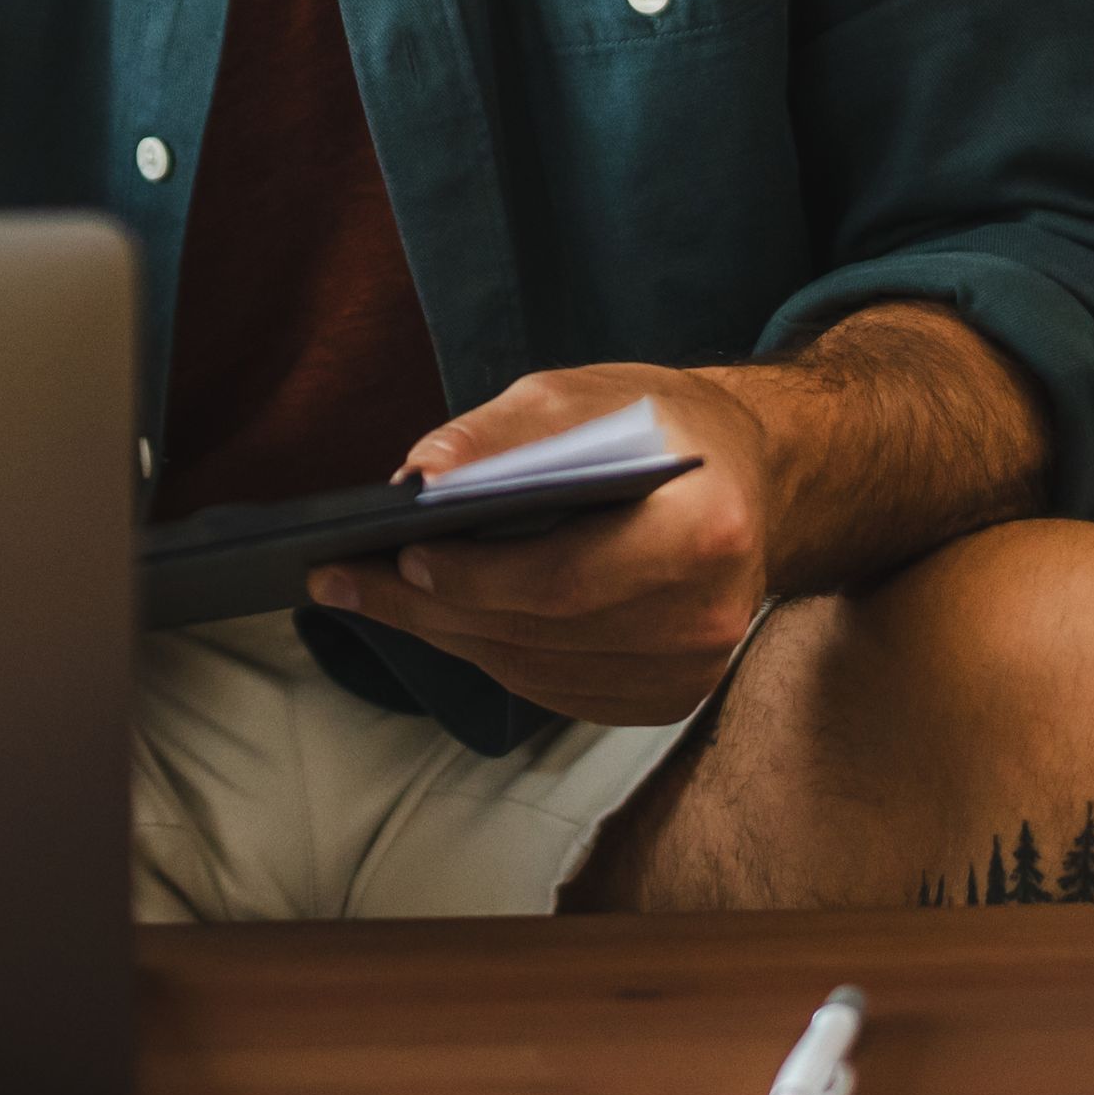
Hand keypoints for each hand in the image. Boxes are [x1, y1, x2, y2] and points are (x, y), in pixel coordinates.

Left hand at [306, 363, 809, 729]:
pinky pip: (552, 689)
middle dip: (427, 606)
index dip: (473, 577)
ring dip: (446, 633)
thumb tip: (419, 475)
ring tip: (369, 595)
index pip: (563, 579)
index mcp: (703, 533)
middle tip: (340, 580)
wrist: (753, 483)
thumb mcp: (590, 396)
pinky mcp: (667, 697)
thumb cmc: (665, 428)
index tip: (396, 556)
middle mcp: (706, 618)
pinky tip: (441, 618)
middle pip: (537, 632)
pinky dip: (491, 652)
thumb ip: (506, 432)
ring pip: (533, 669)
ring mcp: (691, 671)